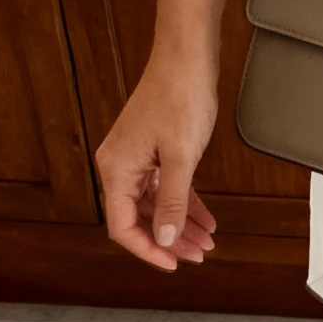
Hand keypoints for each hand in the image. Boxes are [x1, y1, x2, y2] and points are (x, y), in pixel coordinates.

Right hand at [96, 51, 218, 273]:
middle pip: (140, 218)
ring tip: (206, 242)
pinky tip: (205, 219)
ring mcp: (136, 158)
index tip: (173, 264)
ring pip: (156, 205)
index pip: (123, 226)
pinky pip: (165, 187)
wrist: (186, 57)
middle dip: (170, 240)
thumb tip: (165, 238)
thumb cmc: (180, 97)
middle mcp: (120, 165)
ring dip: (180, 224)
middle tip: (199, 255)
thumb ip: (173, 202)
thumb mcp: (182, 158)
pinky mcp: (153, 150)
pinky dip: (184, 203)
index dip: (148, 249)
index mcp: (116, 169)